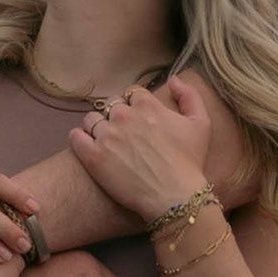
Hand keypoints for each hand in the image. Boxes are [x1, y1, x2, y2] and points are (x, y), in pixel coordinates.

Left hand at [70, 76, 214, 223]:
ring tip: (106, 143)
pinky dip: (79, 139)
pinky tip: (88, 147)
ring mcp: (107, 135)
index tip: (139, 121)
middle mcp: (124, 116)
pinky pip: (76, 137)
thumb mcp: (201, 124)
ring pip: (92, 119)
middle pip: (111, 104)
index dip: (135, 106)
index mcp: (147, 105)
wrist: (175, 197)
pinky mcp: (93, 156)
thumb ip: (189, 95)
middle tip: (124, 135)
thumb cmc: (189, 163)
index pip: (132, 93)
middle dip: (116, 116)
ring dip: (97, 127)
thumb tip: (174, 78)